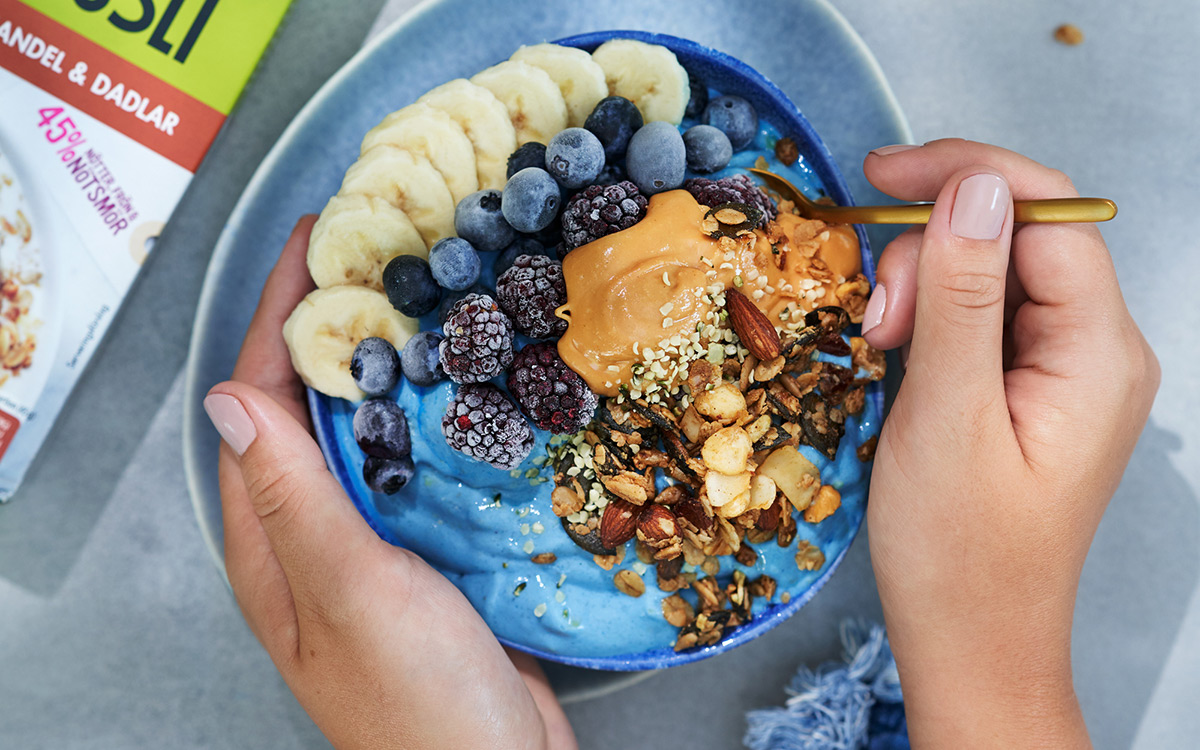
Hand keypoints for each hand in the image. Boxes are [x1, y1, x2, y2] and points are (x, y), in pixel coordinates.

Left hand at [204, 217, 575, 749]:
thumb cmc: (418, 703)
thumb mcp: (350, 592)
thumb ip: (293, 499)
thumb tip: (226, 399)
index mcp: (272, 542)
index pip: (259, 400)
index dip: (282, 314)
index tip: (317, 240)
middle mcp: (314, 533)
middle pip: (312, 405)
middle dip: (336, 323)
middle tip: (379, 251)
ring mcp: (373, 540)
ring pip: (370, 428)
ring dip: (389, 362)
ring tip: (425, 295)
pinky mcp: (429, 549)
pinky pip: (421, 461)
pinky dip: (437, 412)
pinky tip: (467, 382)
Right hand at [859, 140, 1157, 746]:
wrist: (970, 644)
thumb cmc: (959, 553)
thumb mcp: (946, 416)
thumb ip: (961, 297)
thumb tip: (974, 186)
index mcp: (1099, 354)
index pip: (1048, 215)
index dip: (966, 178)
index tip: (878, 179)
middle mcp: (1097, 350)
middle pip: (1018, 238)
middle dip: (933, 251)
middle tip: (876, 318)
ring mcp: (1064, 369)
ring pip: (992, 272)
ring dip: (924, 285)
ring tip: (880, 344)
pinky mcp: (1028, 386)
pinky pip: (982, 315)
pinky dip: (930, 316)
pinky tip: (896, 349)